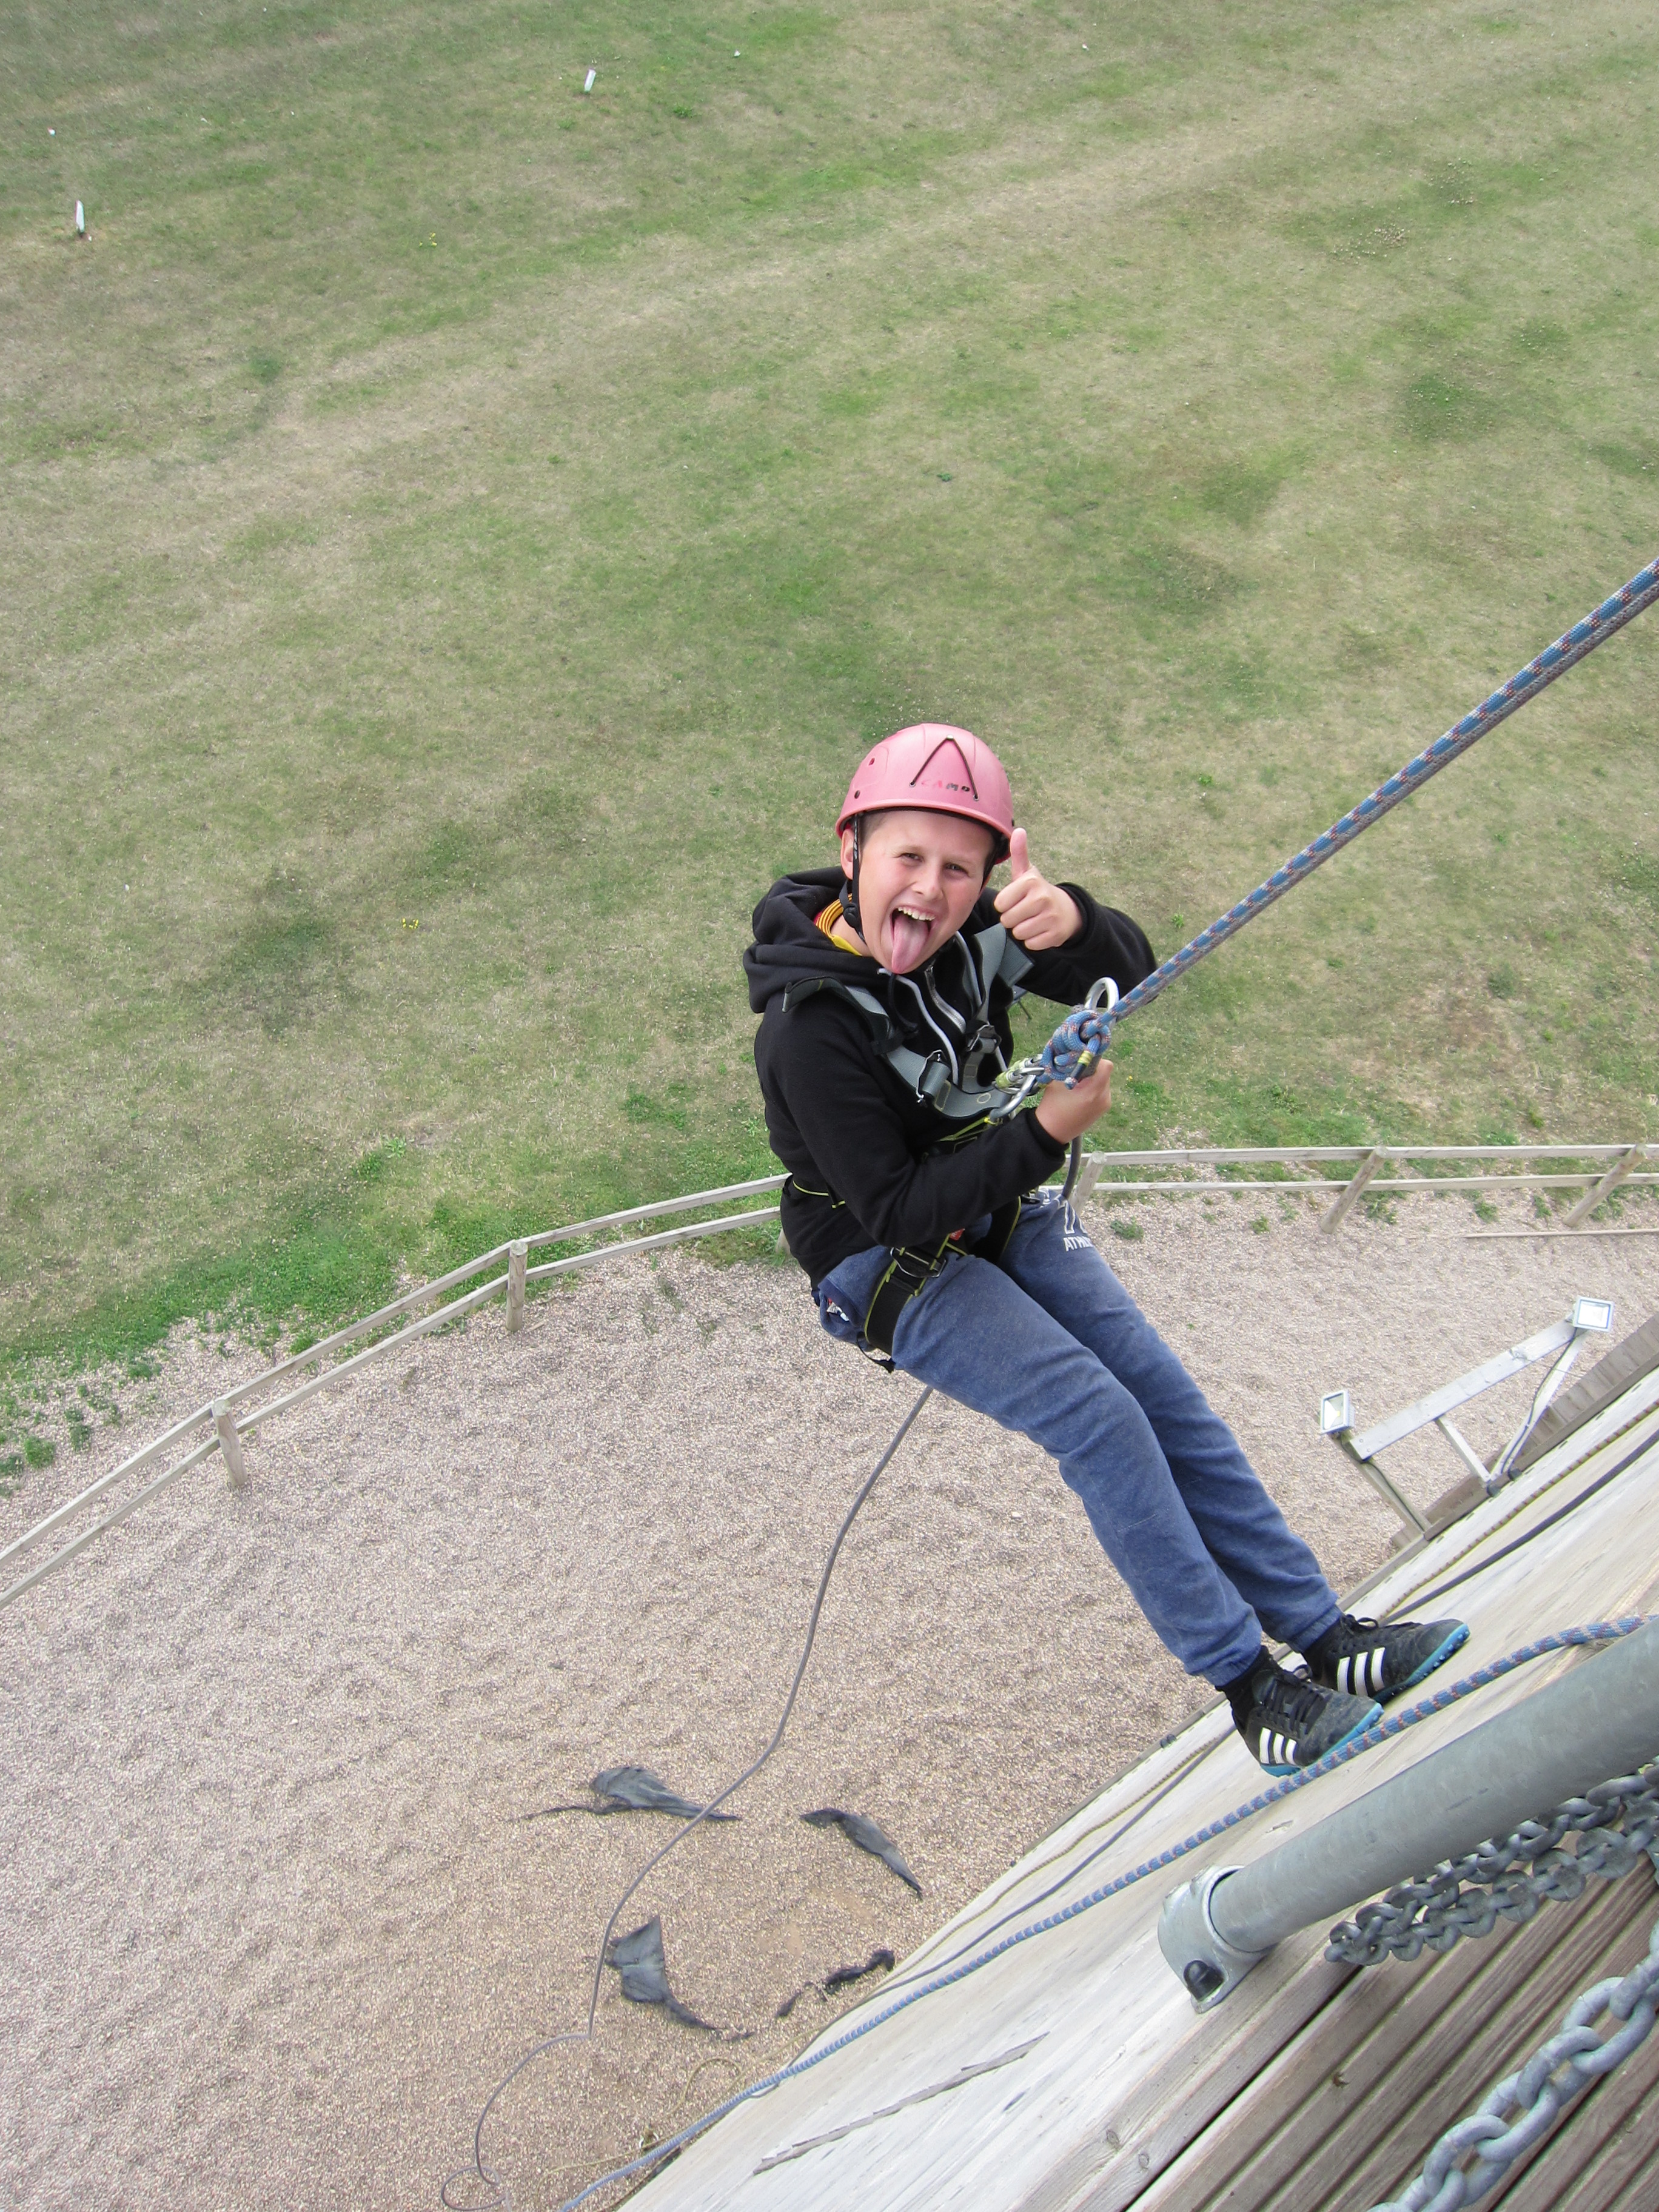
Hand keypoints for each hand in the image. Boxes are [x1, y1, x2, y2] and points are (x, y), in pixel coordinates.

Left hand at [994, 828, 1082, 949]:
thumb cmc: (1038, 892)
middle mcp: (1041, 898)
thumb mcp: (1027, 873)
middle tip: (1024, 911)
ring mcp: (1050, 917)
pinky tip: (1041, 929)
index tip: (1016, 900)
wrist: (1067, 910)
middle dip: (1012, 918)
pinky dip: (1033, 940)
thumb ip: (1019, 854)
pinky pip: (1030, 944)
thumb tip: (1018, 830)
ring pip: (1018, 933)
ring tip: (1032, 920)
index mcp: (1031, 882)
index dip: (1005, 905)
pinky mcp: (1055, 935)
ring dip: (1022, 930)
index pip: (1000, 904)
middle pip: (1007, 920)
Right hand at [1035, 1057, 1112, 1142]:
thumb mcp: (1058, 1081)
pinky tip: (1080, 1095)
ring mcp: (1105, 1105)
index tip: (1082, 1062)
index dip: (1094, 1060)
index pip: (1106, 1066)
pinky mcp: (1103, 1109)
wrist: (1051, 1132)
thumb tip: (1077, 1054)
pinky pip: (1102, 1091)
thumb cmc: (1052, 1107)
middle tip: (1076, 1074)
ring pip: (1104, 1081)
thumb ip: (1070, 1067)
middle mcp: (1104, 1098)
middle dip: (1092, 1070)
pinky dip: (1093, 1088)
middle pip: (1105, 1073)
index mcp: (1093, 1091)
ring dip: (1093, 1079)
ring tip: (1077, 1086)